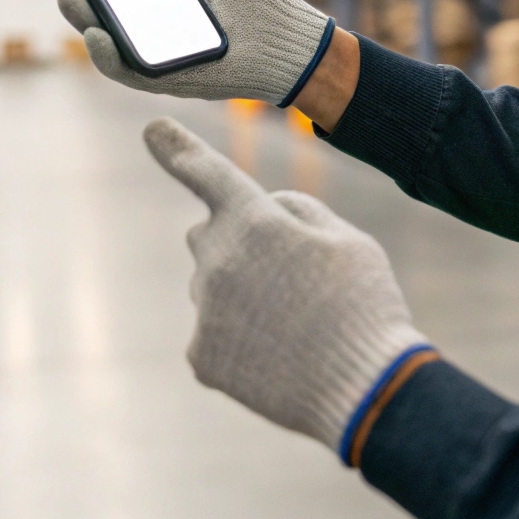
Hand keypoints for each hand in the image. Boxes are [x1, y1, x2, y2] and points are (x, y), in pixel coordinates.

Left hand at [143, 117, 427, 451]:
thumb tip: (267, 210)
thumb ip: (298, 211)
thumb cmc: (364, 305)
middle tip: (289, 276)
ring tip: (296, 324)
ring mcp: (205, 310)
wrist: (366, 390)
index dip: (178, 148)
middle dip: (237, 243)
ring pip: (213, 286)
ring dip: (243, 294)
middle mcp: (217, 259)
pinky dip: (239, 339)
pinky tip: (278, 354)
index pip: (208, 173)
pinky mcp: (201, 355)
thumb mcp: (348, 238)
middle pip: (209, 235)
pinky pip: (213, 332)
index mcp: (255, 220)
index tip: (152, 128)